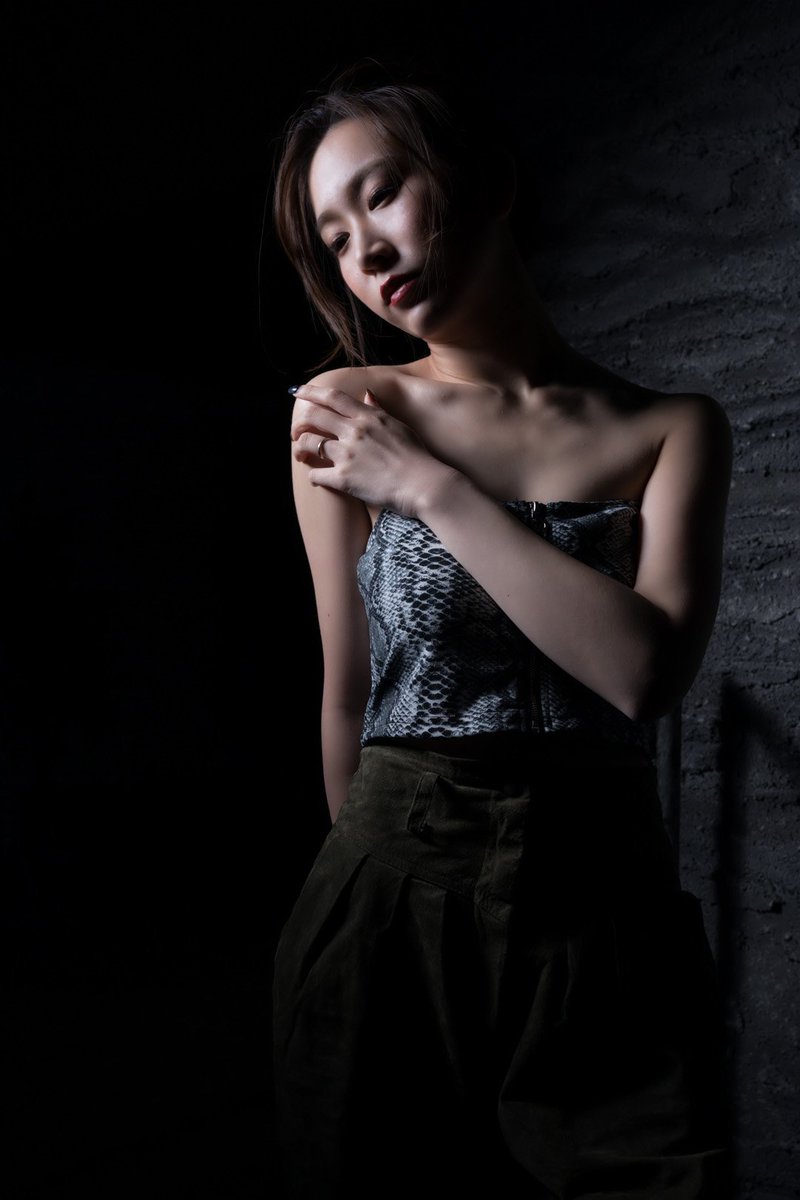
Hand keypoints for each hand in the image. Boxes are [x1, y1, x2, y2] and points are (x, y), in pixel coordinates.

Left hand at [290, 382, 453, 517]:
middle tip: (295, 432)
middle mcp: (354, 432)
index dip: (310, 392)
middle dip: (298, 423)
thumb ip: (378, 410)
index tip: (297, 391)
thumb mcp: (399, 426)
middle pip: (313, 417)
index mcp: (368, 417)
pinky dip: (313, 476)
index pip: (332, 397)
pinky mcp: (344, 479)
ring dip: (300, 449)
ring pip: (307, 444)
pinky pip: (316, 474)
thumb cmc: (417, 456)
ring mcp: (347, 455)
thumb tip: (367, 395)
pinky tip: (317, 479)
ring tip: (301, 455)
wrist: (424, 484)